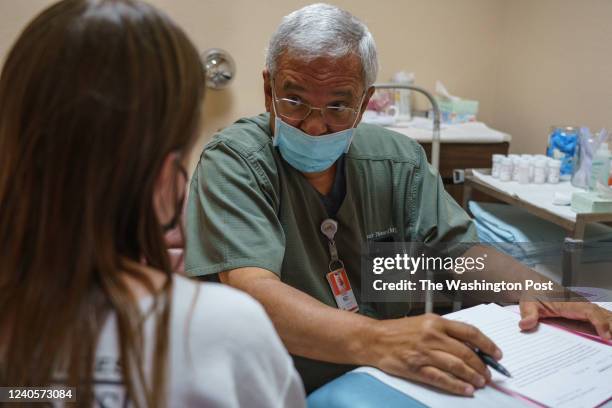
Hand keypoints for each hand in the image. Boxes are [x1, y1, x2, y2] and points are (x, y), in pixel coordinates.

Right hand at [368, 313, 501, 395]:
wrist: (374, 339)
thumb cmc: (397, 330)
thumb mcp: (423, 322)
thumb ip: (445, 331)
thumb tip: (469, 346)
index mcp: (436, 322)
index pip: (469, 332)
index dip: (487, 344)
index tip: (496, 353)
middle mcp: (432, 336)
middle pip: (466, 352)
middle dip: (481, 365)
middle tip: (488, 373)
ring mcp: (424, 352)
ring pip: (456, 366)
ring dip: (472, 376)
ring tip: (481, 382)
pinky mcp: (416, 367)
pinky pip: (441, 378)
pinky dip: (456, 385)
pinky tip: (465, 390)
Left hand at [519, 300, 611, 341]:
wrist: (535, 285)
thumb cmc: (534, 294)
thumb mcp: (527, 303)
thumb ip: (528, 314)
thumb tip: (525, 324)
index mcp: (569, 303)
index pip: (589, 311)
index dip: (600, 322)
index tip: (606, 335)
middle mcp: (581, 305)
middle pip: (602, 314)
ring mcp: (585, 309)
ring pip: (605, 315)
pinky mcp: (585, 314)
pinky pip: (601, 319)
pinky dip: (609, 325)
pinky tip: (610, 336)